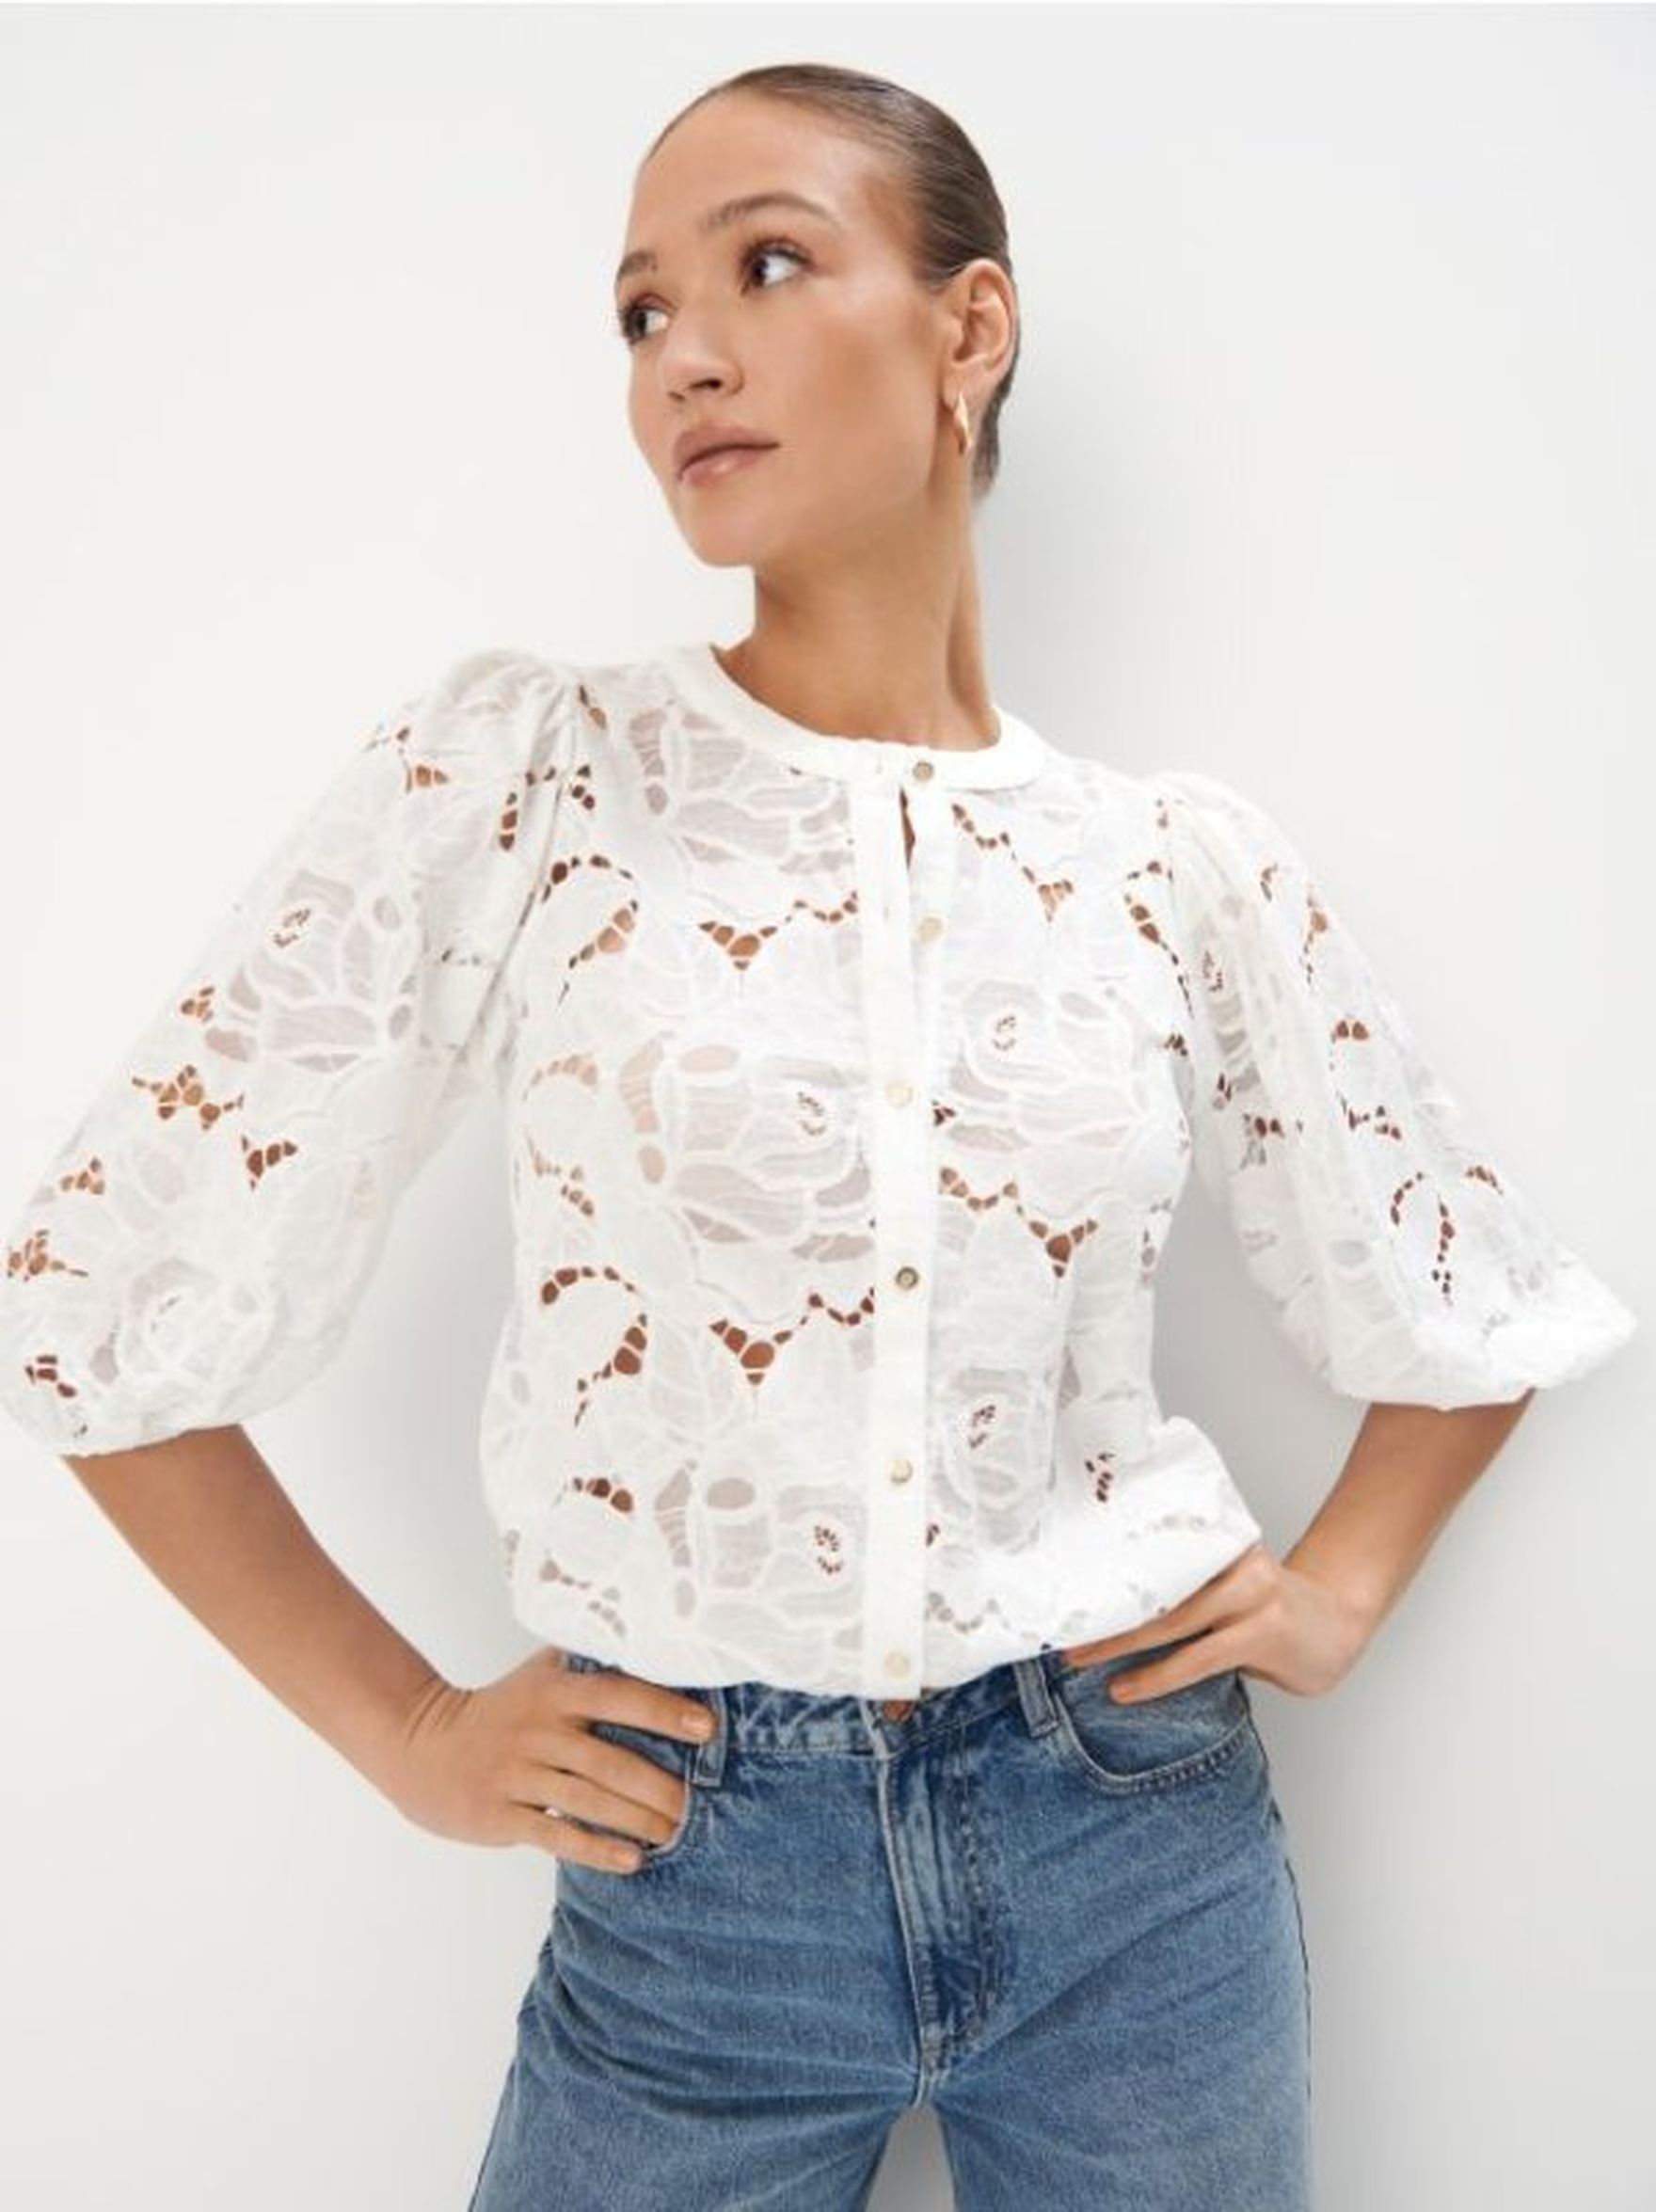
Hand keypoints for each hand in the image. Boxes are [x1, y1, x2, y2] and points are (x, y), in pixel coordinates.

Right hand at [384, 1649, 716, 1874]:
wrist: (420, 1744)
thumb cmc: (499, 1708)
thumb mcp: (538, 1674)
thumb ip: (588, 1661)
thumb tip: (652, 1644)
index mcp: (554, 1691)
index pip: (617, 1694)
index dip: (663, 1709)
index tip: (706, 1728)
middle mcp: (538, 1730)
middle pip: (609, 1760)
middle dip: (659, 1786)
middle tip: (695, 1805)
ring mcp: (517, 1774)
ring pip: (588, 1800)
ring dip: (637, 1821)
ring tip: (673, 1833)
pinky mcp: (500, 1814)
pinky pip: (557, 1834)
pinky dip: (597, 1849)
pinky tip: (631, 1860)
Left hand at [1057, 1542, 1375, 1702]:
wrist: (1341, 1620)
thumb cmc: (1272, 1606)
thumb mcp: (1230, 1583)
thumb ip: (1187, 1587)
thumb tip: (1117, 1603)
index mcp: (1219, 1541)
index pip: (1154, 1551)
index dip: (1107, 1569)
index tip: (1064, 1584)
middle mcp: (1234, 1560)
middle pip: (1155, 1584)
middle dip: (1103, 1608)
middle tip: (1060, 1625)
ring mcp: (1250, 1594)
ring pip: (1170, 1620)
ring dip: (1119, 1643)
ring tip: (1080, 1659)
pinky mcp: (1262, 1631)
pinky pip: (1197, 1658)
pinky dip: (1157, 1675)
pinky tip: (1127, 1687)